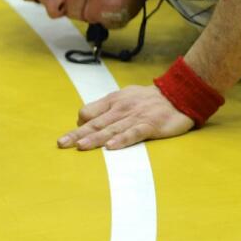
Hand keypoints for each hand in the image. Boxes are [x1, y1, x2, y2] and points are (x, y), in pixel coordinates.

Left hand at [57, 85, 194, 150]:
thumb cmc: (147, 99)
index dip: (80, 125)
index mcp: (112, 101)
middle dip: (77, 134)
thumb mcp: (123, 97)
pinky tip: (111, 147)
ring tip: (80, 147)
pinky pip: (133, 134)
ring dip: (95, 138)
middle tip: (61, 144)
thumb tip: (83, 120)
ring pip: (111, 129)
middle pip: (95, 123)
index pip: (89, 113)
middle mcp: (121, 109)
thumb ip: (104, 108)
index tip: (71, 137)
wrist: (179, 93)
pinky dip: (122, 140)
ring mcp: (135, 117)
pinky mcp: (150, 125)